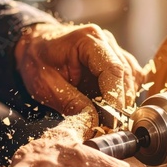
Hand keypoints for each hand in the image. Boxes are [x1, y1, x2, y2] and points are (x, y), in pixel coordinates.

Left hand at [15, 22, 143, 121]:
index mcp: (88, 40)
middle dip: (120, 104)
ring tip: (107, 118)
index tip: (112, 120)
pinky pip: (130, 80)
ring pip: (132, 79)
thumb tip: (94, 122)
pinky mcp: (117, 60)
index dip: (116, 98)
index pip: (113, 70)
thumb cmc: (38, 61)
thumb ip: (71, 103)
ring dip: (123, 101)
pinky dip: (124, 96)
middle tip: (109, 126)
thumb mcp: (46, 85)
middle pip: (126, 76)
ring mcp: (114, 49)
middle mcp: (106, 41)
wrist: (35, 47)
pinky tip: (109, 106)